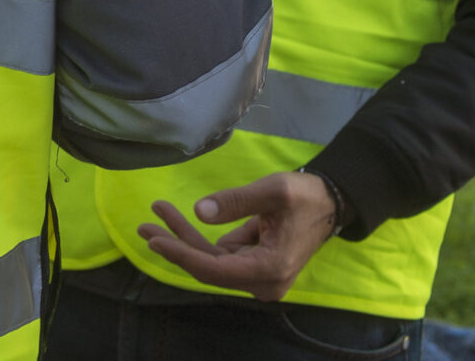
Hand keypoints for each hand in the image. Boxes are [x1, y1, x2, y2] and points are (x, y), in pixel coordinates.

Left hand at [135, 171, 340, 302]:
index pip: (215, 270)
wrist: (331, 204)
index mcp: (270, 269)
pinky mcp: (253, 268)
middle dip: (176, 245)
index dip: (182, 256)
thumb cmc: (306, 196)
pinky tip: (177, 218)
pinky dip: (199, 238)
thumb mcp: (273, 191)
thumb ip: (236, 202)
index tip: (155, 240)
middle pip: (209, 268)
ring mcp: (258, 278)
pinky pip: (220, 255)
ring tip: (157, 212)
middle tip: (143, 226)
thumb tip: (200, 213)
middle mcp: (263, 283)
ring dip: (184, 238)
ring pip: (211, 261)